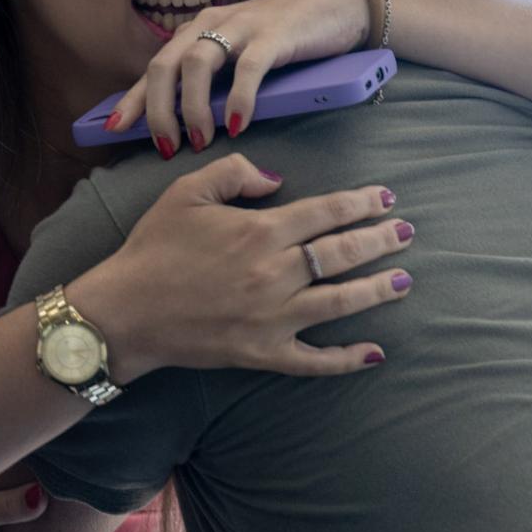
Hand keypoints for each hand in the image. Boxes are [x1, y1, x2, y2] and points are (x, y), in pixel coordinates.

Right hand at [68, 153, 412, 377]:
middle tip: (406, 232)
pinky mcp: (263, 352)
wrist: (125, 311)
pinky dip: (346, 359)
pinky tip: (374, 353)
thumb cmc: (153, 248)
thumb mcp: (186, 192)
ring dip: (377, 290)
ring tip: (404, 280)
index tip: (385, 198)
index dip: (360, 203)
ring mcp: (272, 317)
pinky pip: (314, 359)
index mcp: (259, 231)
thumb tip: (278, 180)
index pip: (325, 212)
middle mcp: (274, 273)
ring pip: (340, 303)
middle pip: (341, 254)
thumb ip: (235, 173)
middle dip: (380, 241)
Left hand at [110, 0, 370, 156]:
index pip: (154, 67)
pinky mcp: (275, 34)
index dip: (131, 100)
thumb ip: (212, 80)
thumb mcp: (238, 56)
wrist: (339, 9)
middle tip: (166, 147)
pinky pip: (247, 69)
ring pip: (198, 66)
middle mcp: (212, 22)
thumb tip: (180, 122)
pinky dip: (237, 100)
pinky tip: (235, 127)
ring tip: (200, 141)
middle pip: (165, 66)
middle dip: (158, 111)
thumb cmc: (284, 39)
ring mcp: (242, 26)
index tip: (113, 130)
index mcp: (198, 29)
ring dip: (192, 108)